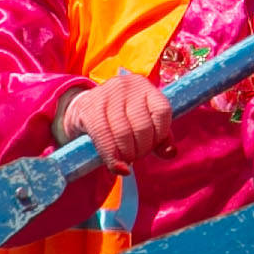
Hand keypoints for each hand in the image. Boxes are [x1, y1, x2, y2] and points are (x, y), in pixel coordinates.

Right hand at [59, 74, 174, 167]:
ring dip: (128, 155)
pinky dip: (112, 157)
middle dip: (142, 149)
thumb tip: (171, 153)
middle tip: (136, 156)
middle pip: (143, 126)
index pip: (162, 111)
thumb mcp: (142, 121)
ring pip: (124, 133)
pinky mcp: (90, 109)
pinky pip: (104, 137)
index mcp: (145, 86)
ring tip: (126, 160)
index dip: (161, 134)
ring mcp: (107, 96)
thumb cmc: (119, 117)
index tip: (153, 146)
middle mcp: (127, 86)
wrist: (82, 108)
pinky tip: (117, 166)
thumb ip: (161, 138)